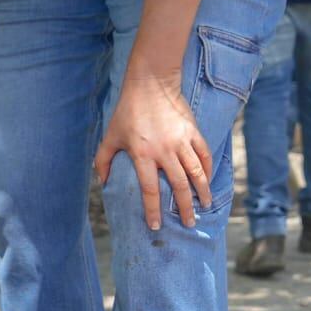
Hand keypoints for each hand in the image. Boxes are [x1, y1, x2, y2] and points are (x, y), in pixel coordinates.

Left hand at [94, 73, 213, 230]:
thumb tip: (102, 182)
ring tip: (204, 206)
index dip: (153, 210)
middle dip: (184, 208)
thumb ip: (103, 159)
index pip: (149, 189)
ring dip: (202, 192)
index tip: (157, 226)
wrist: (150, 84)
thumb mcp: (111, 135)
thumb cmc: (127, 111)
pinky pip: (204, 155)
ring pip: (197, 173)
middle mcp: (164, 150)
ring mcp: (181, 141)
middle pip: (179, 186)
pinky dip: (208, 170)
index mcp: (142, 154)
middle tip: (189, 224)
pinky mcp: (193, 132)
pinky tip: (208, 181)